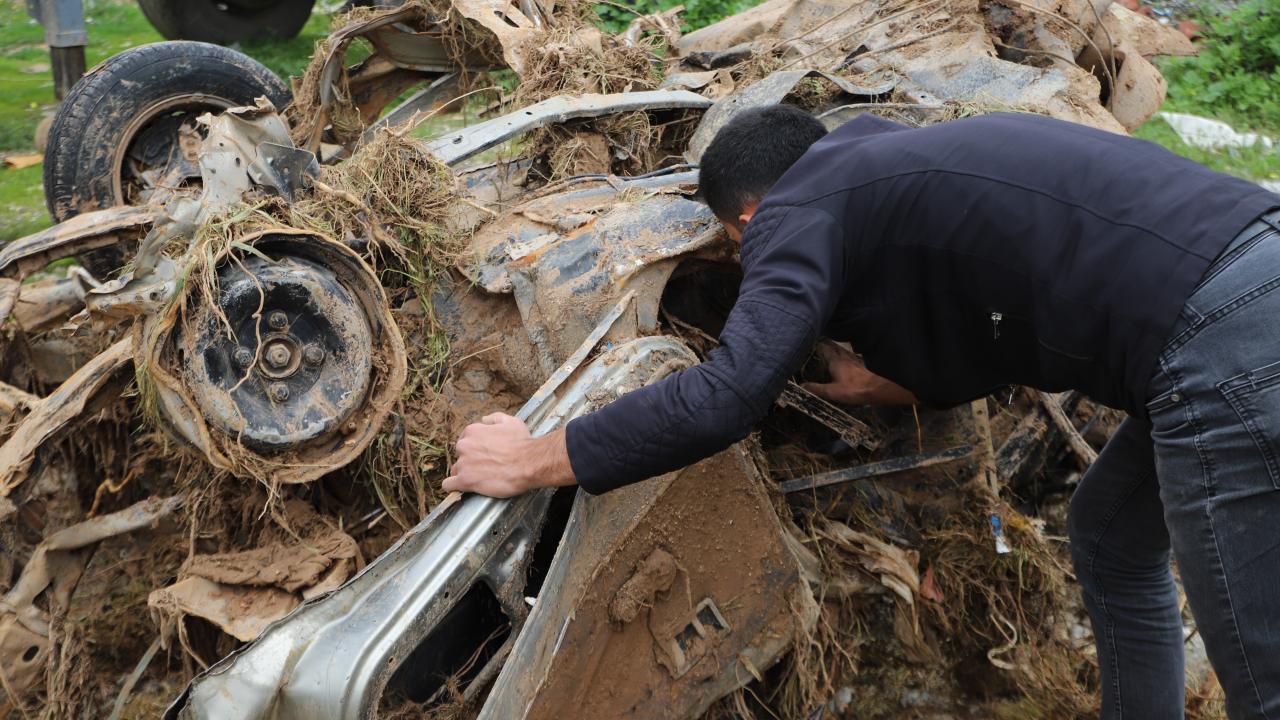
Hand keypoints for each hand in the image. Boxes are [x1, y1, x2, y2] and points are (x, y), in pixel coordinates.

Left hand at [442, 414, 575, 497]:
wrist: (529, 463)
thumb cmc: (522, 443)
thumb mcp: (511, 422)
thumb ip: (494, 418)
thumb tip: (484, 419)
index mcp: (473, 431)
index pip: (465, 441)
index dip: (475, 449)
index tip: (484, 456)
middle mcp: (464, 445)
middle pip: (460, 456)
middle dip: (470, 461)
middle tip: (485, 468)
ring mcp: (463, 464)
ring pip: (455, 470)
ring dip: (464, 474)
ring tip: (480, 480)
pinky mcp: (465, 480)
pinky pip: (449, 485)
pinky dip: (453, 487)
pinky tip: (461, 488)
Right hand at [802, 341, 917, 405]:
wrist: (879, 388)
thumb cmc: (855, 389)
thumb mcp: (832, 392)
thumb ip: (816, 389)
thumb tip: (802, 386)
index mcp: (836, 360)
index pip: (824, 346)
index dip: (816, 343)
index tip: (809, 340)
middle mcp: (845, 357)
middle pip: (833, 346)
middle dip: (825, 344)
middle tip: (817, 344)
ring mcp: (854, 359)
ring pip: (842, 350)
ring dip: (835, 349)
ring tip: (828, 351)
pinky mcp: (861, 365)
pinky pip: (850, 357)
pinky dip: (844, 357)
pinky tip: (845, 361)